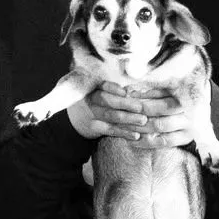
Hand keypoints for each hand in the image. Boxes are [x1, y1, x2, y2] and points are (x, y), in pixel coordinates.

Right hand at [68, 85, 189, 147]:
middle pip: (106, 100)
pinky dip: (124, 132)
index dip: (113, 88)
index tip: (126, 92)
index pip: (102, 85)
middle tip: (141, 107)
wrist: (76, 116)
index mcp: (93, 87)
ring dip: (128, 119)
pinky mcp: (94, 127)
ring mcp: (91, 114)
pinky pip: (110, 130)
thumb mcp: (99, 88)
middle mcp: (90, 100)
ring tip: (143, 120)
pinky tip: (136, 135)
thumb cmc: (96, 99)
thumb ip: (116, 86)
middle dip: (125, 104)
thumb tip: (138, 83)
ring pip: (110, 116)